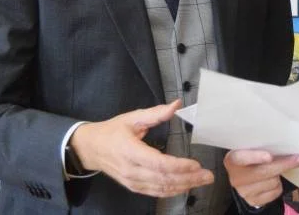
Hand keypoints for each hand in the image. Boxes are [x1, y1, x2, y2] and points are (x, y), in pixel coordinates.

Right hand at [69, 100, 213, 196]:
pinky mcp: (133, 186)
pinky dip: (171, 191)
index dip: (178, 166)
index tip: (196, 164)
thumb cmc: (112, 131)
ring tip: (202, 181)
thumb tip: (176, 105)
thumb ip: (156, 113)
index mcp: (130, 150)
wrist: (91, 148)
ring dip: (183, 186)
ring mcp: (132, 181)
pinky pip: (155, 192)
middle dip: (188, 178)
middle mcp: (131, 169)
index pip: (158, 163)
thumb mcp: (132, 118)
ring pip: (160, 188)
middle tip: (208, 176)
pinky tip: (185, 187)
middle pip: (163, 178)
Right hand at [224, 149, 298, 207]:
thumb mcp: (252, 148)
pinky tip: (273, 180)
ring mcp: (244, 192)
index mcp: (232, 160)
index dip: (255, 157)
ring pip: (272, 182)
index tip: (269, 156)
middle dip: (283, 164)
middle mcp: (235, 177)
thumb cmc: (252, 156)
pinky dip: (278, 185)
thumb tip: (286, 143)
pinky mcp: (253, 201)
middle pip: (263, 172)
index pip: (240, 158)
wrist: (245, 176)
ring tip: (275, 170)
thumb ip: (262, 146)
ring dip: (279, 175)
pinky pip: (275, 192)